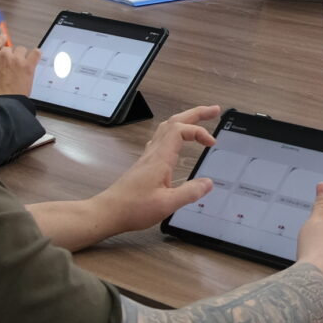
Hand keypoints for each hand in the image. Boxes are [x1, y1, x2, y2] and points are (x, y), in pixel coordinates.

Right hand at [0, 25, 39, 99]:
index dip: (0, 40)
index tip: (3, 39)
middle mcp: (2, 54)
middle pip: (8, 48)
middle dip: (7, 56)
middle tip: (6, 67)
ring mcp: (16, 59)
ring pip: (21, 50)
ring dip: (19, 56)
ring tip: (18, 68)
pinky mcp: (28, 66)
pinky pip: (35, 53)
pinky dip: (35, 54)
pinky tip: (33, 58)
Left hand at [91, 105, 223, 234]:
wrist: (108, 212)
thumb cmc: (133, 208)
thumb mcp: (166, 204)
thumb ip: (189, 193)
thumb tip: (208, 183)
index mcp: (160, 158)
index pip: (181, 130)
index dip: (199, 132)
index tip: (212, 143)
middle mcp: (153, 153)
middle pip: (174, 122)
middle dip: (196, 114)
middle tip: (214, 111)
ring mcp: (148, 157)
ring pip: (167, 128)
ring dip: (185, 120)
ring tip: (200, 120)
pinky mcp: (145, 164)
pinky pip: (161, 139)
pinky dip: (175, 133)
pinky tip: (178, 141)